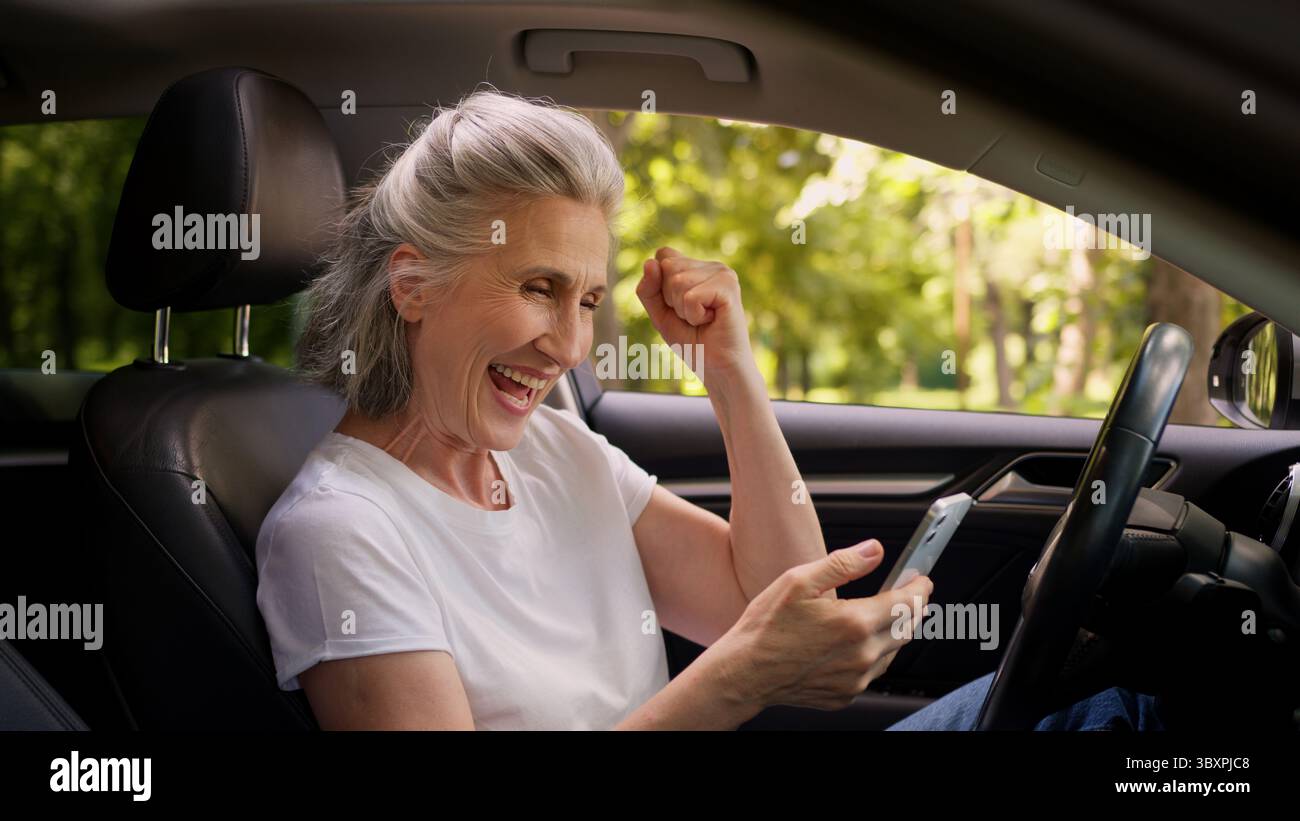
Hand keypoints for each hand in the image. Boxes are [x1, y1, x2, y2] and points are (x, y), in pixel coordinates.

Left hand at [635, 247, 756, 385]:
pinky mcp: (728, 286)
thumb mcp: (660, 314)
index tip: (678, 306)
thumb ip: (648, 289)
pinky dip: (694, 315)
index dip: (660, 285)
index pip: (662, 256)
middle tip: (692, 316)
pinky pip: (690, 297)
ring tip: (702, 319)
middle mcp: (711, 265)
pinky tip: (711, 320)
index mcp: (696, 267)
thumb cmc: (692, 341)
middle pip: (667, 267)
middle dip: (671, 299)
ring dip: (683, 310)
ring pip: (677, 281)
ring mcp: (722, 273)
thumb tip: (650, 262)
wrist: (718, 367)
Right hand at [710, 540, 933, 711]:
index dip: (919, 587)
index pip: (907, 602)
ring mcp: (856, 679)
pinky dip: (872, 655)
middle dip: (911, 608)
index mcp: (854, 622)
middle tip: (906, 593)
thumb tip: (875, 550)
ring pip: (892, 652)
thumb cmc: (766, 627)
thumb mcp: (799, 581)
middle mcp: (861, 654)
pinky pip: (872, 672)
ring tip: (879, 616)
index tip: (922, 578)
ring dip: (893, 632)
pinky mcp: (847, 694)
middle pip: (906, 628)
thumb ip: (842, 564)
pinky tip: (855, 643)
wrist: (745, 673)